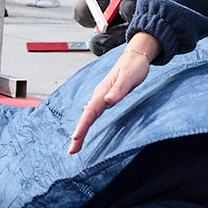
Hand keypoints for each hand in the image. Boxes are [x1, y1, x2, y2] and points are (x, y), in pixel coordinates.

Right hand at [68, 34, 156, 152]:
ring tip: (75, 145)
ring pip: (88, 116)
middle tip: (72, 150)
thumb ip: (119, 89)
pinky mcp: (106, 98)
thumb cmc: (134, 66)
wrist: (135, 56)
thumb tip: (108, 100)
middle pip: (86, 117)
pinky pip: (93, 113)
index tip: (75, 138)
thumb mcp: (129, 77)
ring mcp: (102, 97)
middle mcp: (99, 95)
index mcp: (103, 92)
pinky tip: (85, 127)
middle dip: (78, 134)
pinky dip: (87, 123)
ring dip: (81, 130)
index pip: (90, 112)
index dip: (82, 126)